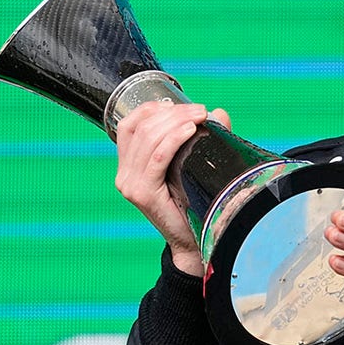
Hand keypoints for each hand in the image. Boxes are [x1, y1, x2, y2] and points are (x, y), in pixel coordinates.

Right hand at [113, 100, 230, 275]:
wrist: (196, 241)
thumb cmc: (195, 202)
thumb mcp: (194, 164)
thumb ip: (203, 137)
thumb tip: (219, 112)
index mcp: (129, 164)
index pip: (130, 124)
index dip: (153, 108)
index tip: (181, 104)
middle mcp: (124, 173)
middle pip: (142, 128)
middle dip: (172, 113)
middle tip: (199, 110)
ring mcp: (130, 184)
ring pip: (148, 139)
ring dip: (176, 122)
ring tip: (200, 116)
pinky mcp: (142, 194)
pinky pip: (157, 159)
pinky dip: (173, 140)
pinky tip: (190, 130)